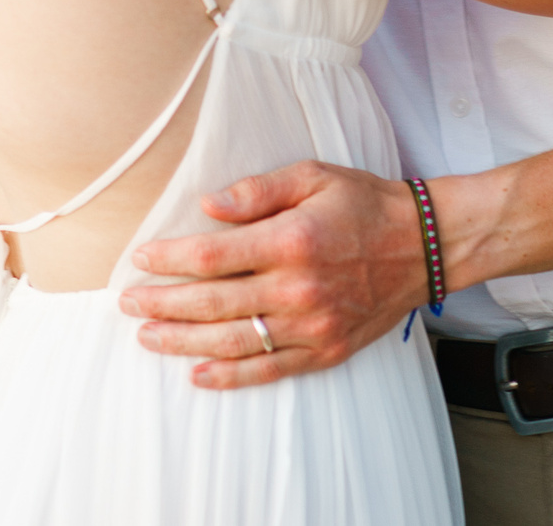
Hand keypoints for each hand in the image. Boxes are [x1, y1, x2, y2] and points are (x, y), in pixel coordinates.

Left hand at [116, 161, 429, 389]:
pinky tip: (196, 374)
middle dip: (162, 304)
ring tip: (147, 337)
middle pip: (212, 303)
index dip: (169, 260)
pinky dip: (229, 377)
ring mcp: (311, 326)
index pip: (211, 256)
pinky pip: (268, 370)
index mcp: (289, 241)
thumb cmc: (364, 204)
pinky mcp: (325, 351)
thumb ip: (257, 190)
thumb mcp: (312, 176)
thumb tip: (208, 206)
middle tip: (128, 303)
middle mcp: (297, 289)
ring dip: (182, 342)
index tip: (141, 259)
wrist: (424, 246)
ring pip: (232, 342)